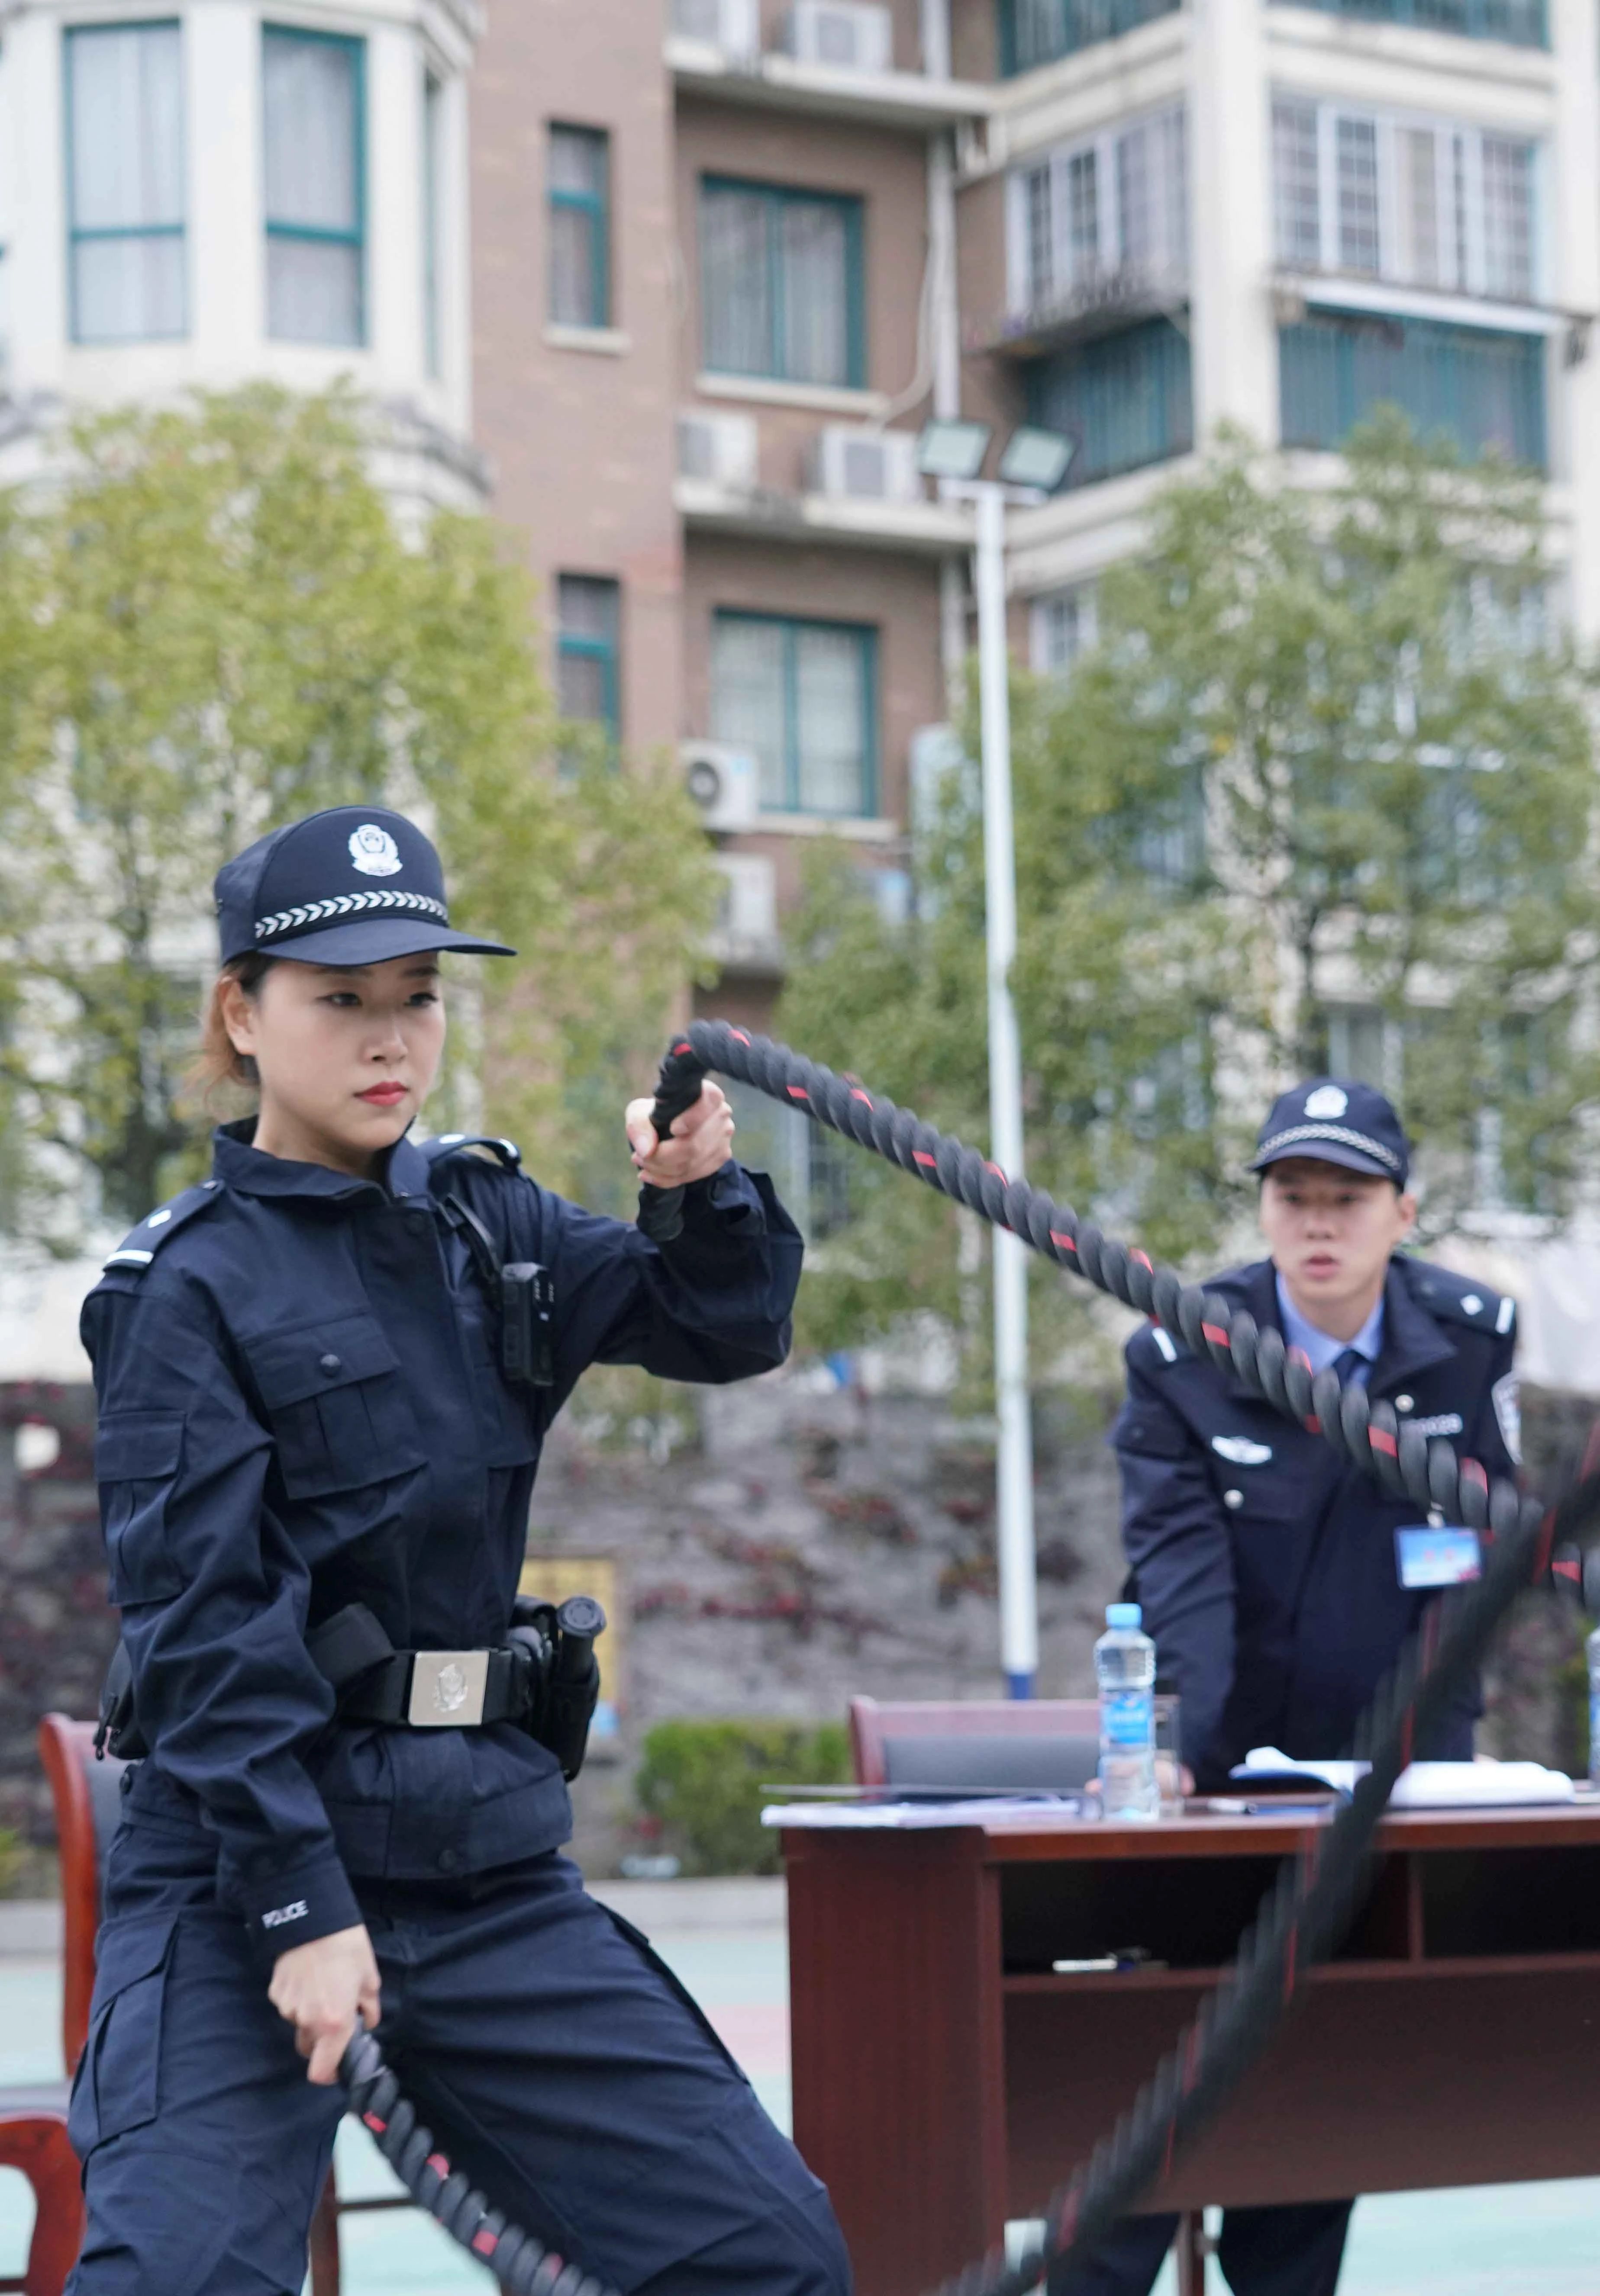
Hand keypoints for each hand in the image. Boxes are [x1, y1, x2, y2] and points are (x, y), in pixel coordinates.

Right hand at [268, 1924, 380, 2085]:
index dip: (330, 2075)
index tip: (339, 2067)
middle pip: (309, 2048)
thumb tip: (366, 2023)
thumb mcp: (369, 1979)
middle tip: (335, 2018)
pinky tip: (308, 1977)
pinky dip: (298, 1999)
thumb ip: (369, 2009)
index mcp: (334, 2024)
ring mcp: (287, 2008)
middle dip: (321, 2041)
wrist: (314, 1919)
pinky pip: (289, 2005)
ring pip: (299, 2024)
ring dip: (310, 2015)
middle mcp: (306, 2022)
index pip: (321, 2071)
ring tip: (323, 1986)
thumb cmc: (348, 1949)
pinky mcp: (275, 1993)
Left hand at [625, 1080, 734, 1190]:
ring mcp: (724, 1137)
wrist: (667, 1126)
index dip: (691, 1119)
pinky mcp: (721, 1157)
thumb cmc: (656, 1114)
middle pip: (694, 1145)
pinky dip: (668, 1179)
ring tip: (642, 1163)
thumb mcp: (639, 1112)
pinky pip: (695, 1175)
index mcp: (707, 1094)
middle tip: (638, 1157)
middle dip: (661, 1157)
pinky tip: (651, 1174)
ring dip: (661, 1170)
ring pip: (692, 1164)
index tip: (673, 1129)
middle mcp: (721, 1114)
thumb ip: (639, 1126)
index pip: (706, 1105)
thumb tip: (647, 1151)